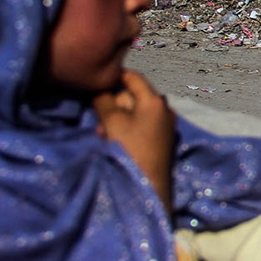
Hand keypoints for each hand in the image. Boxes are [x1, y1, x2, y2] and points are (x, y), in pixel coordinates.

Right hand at [92, 70, 175, 211]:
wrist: (147, 184)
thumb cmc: (130, 148)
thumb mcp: (111, 121)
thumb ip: (103, 100)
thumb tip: (101, 91)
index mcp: (155, 100)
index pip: (133, 77)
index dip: (114, 77)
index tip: (96, 81)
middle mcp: (164, 109)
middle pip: (133, 96)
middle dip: (114, 105)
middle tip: (100, 121)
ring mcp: (164, 124)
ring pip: (134, 112)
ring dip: (117, 119)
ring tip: (104, 134)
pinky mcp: (161, 139)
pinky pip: (140, 125)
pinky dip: (126, 129)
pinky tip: (113, 140)